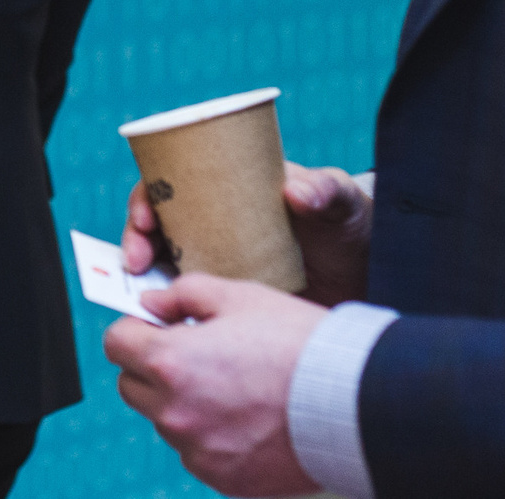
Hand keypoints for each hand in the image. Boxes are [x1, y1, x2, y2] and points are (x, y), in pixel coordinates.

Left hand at [104, 273, 326, 496]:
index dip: (134, 330)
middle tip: (196, 354)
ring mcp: (197, 451)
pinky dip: (212, 435)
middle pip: (132, 386)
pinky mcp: (222, 478)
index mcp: (170, 362)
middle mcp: (174, 413)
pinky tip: (249, 418)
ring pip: (166, 421)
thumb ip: (183, 295)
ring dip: (183, 403)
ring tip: (235, 387)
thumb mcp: (239, 297)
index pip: (116, 344)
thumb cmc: (298, 343)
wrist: (352, 402)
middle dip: (153, 367)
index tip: (157, 327)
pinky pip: (198, 452)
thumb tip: (152, 304)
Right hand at [120, 161, 372, 306]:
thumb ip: (323, 190)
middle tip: (137, 263)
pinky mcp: (228, 296)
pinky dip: (170, 309)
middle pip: (157, 226)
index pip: (172, 184)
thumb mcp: (338, 202)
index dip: (146, 198)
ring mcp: (219, 260)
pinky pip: (188, 301)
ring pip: (166, 265)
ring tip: (142, 296)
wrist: (368, 276)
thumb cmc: (349, 225)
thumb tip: (295, 192)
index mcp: (229, 190)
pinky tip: (168, 320)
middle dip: (135, 241)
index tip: (145, 218)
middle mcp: (214, 223)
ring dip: (145, 278)